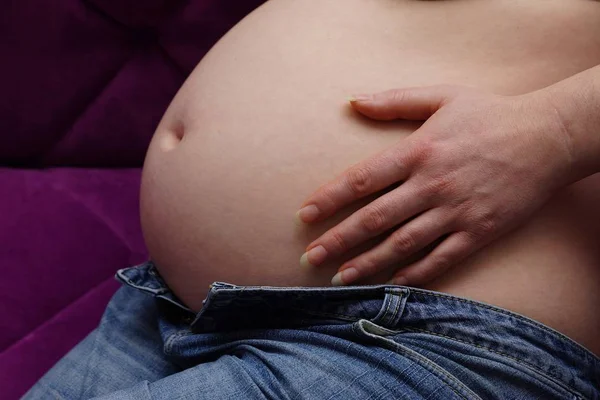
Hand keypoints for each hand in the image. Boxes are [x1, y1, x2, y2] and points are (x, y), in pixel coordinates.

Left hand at [297, 85, 573, 285]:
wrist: (548, 137)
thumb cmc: (490, 114)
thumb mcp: (442, 96)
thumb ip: (394, 101)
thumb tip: (352, 102)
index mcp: (417, 151)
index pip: (361, 180)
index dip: (329, 199)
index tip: (304, 216)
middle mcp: (431, 185)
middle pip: (374, 218)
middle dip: (338, 240)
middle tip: (309, 258)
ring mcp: (455, 212)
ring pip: (402, 244)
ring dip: (368, 263)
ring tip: (339, 278)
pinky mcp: (479, 232)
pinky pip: (441, 259)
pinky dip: (414, 275)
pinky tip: (391, 284)